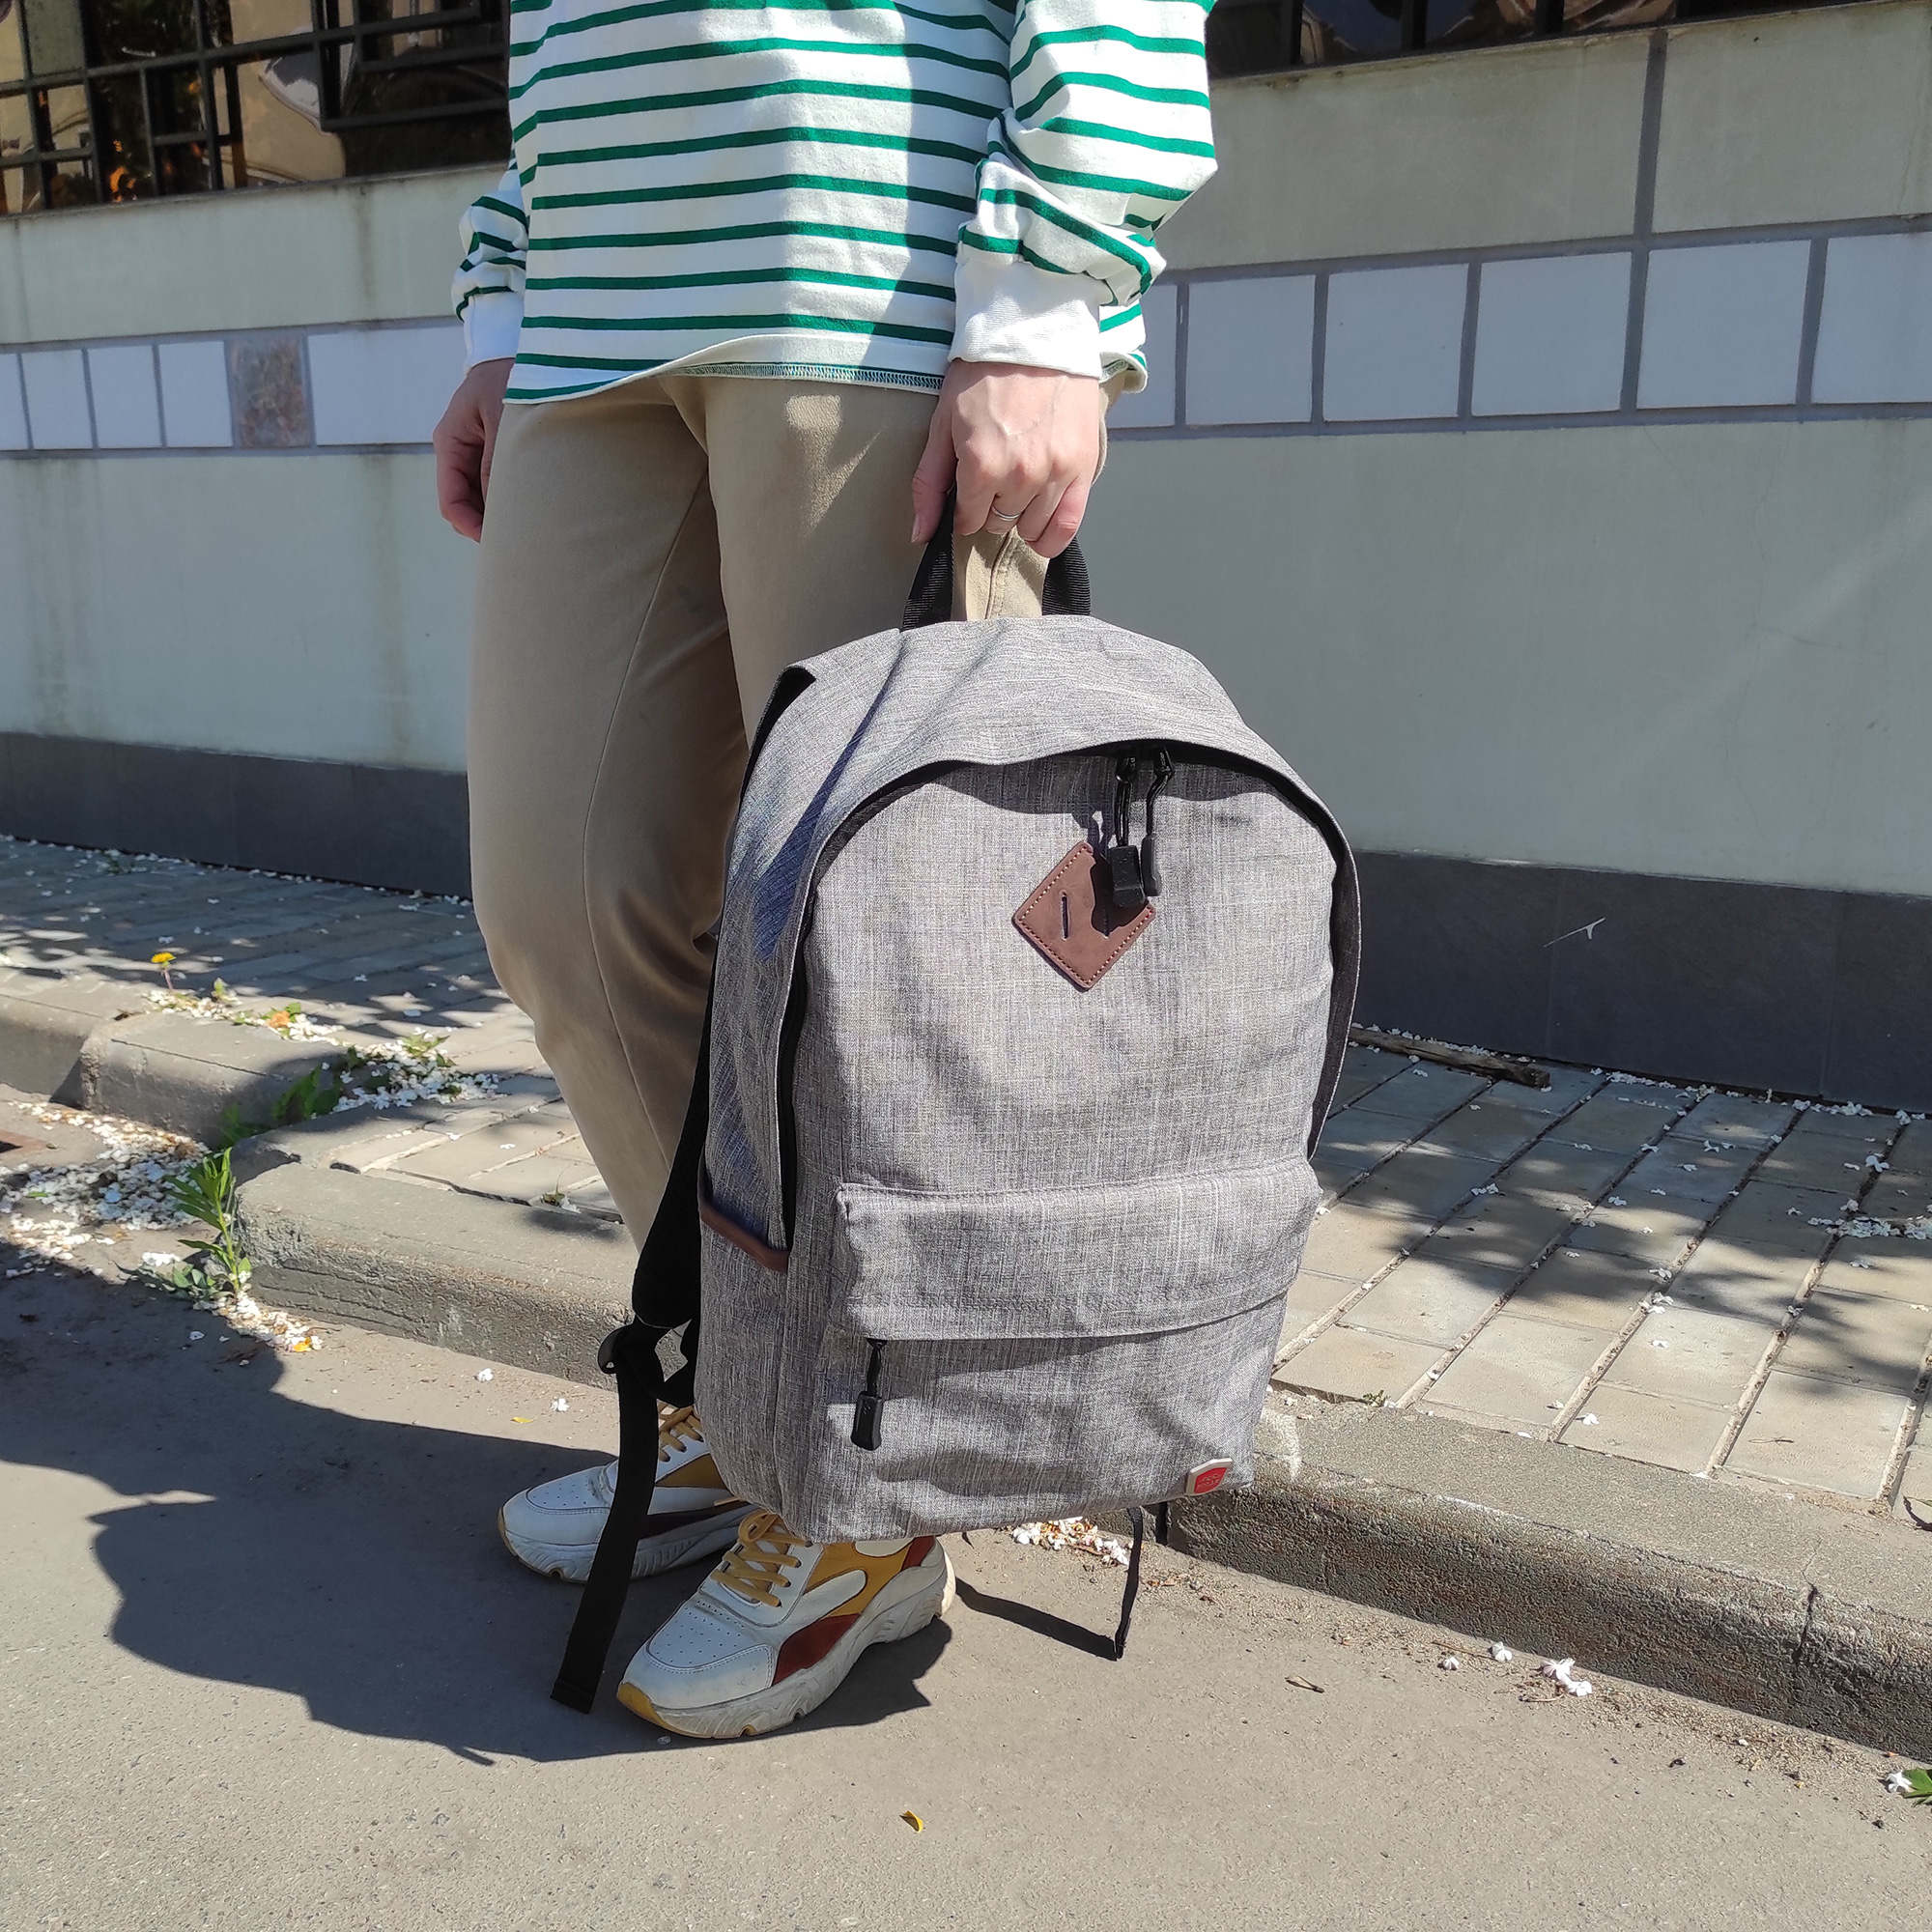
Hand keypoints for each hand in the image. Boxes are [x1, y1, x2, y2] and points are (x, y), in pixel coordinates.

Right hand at [433, 358, 513, 540]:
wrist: (525, 353)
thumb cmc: (512, 377)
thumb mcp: (504, 419)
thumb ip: (497, 463)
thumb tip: (498, 510)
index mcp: (450, 442)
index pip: (451, 500)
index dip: (471, 527)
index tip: (498, 545)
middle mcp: (458, 452)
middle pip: (466, 506)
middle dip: (487, 526)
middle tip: (522, 543)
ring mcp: (475, 454)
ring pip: (482, 500)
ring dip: (501, 515)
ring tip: (531, 528)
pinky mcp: (494, 453)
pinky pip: (497, 487)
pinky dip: (512, 501)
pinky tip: (533, 509)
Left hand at [911, 360, 1102, 559]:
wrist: (1034, 333)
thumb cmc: (983, 374)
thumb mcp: (943, 423)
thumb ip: (929, 482)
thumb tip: (921, 534)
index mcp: (981, 465)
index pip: (968, 520)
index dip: (964, 510)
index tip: (968, 492)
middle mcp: (1020, 476)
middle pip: (999, 523)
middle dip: (991, 508)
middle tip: (994, 477)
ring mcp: (1055, 473)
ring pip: (1031, 527)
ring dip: (1020, 516)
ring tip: (1018, 488)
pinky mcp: (1083, 467)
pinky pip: (1068, 525)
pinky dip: (1051, 536)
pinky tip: (1041, 528)